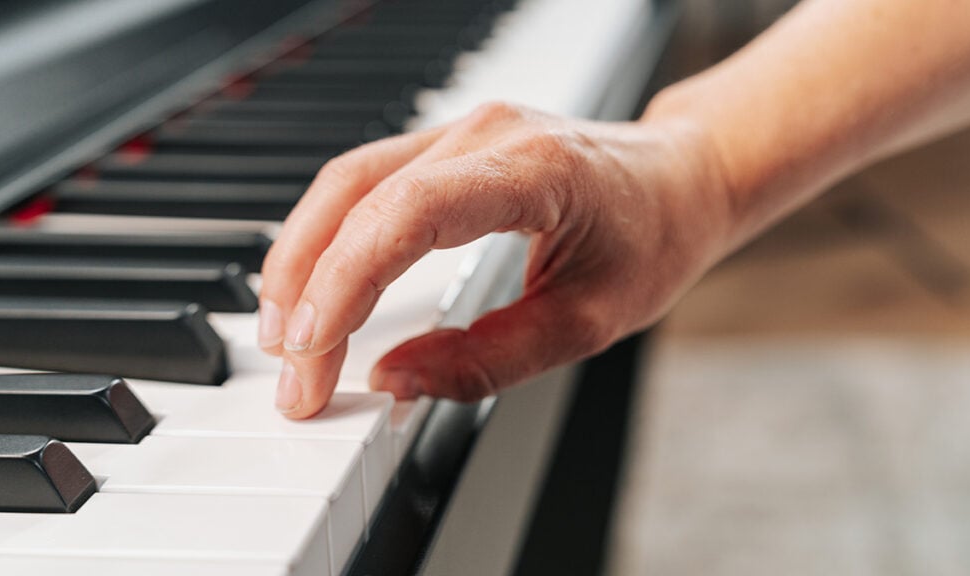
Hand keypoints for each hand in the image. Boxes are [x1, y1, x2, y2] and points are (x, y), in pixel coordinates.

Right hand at [257, 101, 734, 417]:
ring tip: (287, 337)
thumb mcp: (588, 323)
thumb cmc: (653, 239)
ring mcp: (463, 130)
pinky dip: (329, 236)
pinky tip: (317, 285)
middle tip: (294, 376)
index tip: (315, 353)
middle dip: (306, 288)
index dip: (347, 282)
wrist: (682, 178)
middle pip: (356, 194)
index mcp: (533, 169)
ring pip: (347, 182)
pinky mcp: (450, 145)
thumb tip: (395, 383)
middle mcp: (486, 133)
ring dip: (303, 258)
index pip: (408, 214)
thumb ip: (490, 360)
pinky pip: (367, 182)